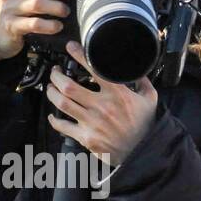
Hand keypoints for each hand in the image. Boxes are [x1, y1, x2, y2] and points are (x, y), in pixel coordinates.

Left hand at [44, 41, 158, 167]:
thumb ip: (142, 81)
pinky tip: (53, 114)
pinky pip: (63, 126)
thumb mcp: (149, 99)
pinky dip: (54, 119)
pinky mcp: (86, 138)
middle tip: (55, 71)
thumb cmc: (145, 125)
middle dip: (56, 75)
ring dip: (52, 93)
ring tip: (51, 87)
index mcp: (118, 94)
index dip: (78, 55)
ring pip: (62, 103)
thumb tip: (135, 67)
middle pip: (69, 86)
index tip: (70, 48)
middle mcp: (102, 107)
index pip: (94, 69)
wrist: (144, 152)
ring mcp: (92, 123)